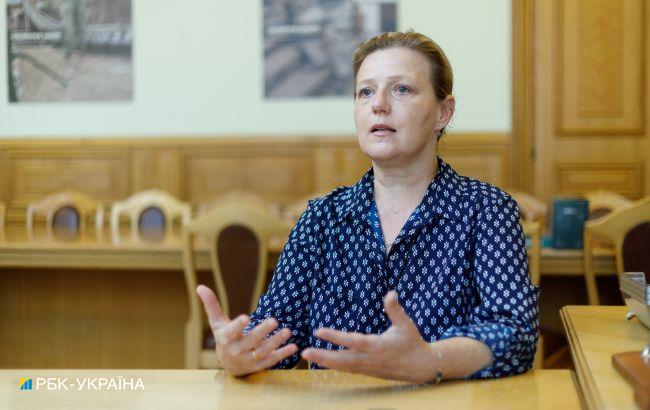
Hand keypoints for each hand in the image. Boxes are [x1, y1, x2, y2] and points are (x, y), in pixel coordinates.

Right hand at [196, 285, 297, 375]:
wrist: (228, 364)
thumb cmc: (224, 337)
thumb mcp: (217, 322)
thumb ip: (212, 305)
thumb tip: (200, 286)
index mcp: (226, 338)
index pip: (231, 332)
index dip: (238, 325)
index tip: (246, 317)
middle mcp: (236, 351)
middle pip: (251, 342)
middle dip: (262, 332)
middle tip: (274, 320)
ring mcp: (248, 360)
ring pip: (263, 351)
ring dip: (276, 342)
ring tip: (287, 331)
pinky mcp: (258, 366)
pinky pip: (272, 361)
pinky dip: (283, 354)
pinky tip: (293, 346)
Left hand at [301, 290, 438, 382]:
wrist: (420, 366)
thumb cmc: (412, 342)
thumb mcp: (405, 324)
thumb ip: (395, 309)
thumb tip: (391, 293)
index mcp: (377, 345)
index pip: (352, 341)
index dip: (335, 337)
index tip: (319, 331)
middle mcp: (369, 359)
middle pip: (342, 360)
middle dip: (322, 356)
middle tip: (304, 352)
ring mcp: (367, 367)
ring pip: (341, 366)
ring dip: (323, 361)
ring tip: (307, 355)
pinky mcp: (366, 371)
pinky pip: (346, 369)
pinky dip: (333, 365)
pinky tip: (321, 361)